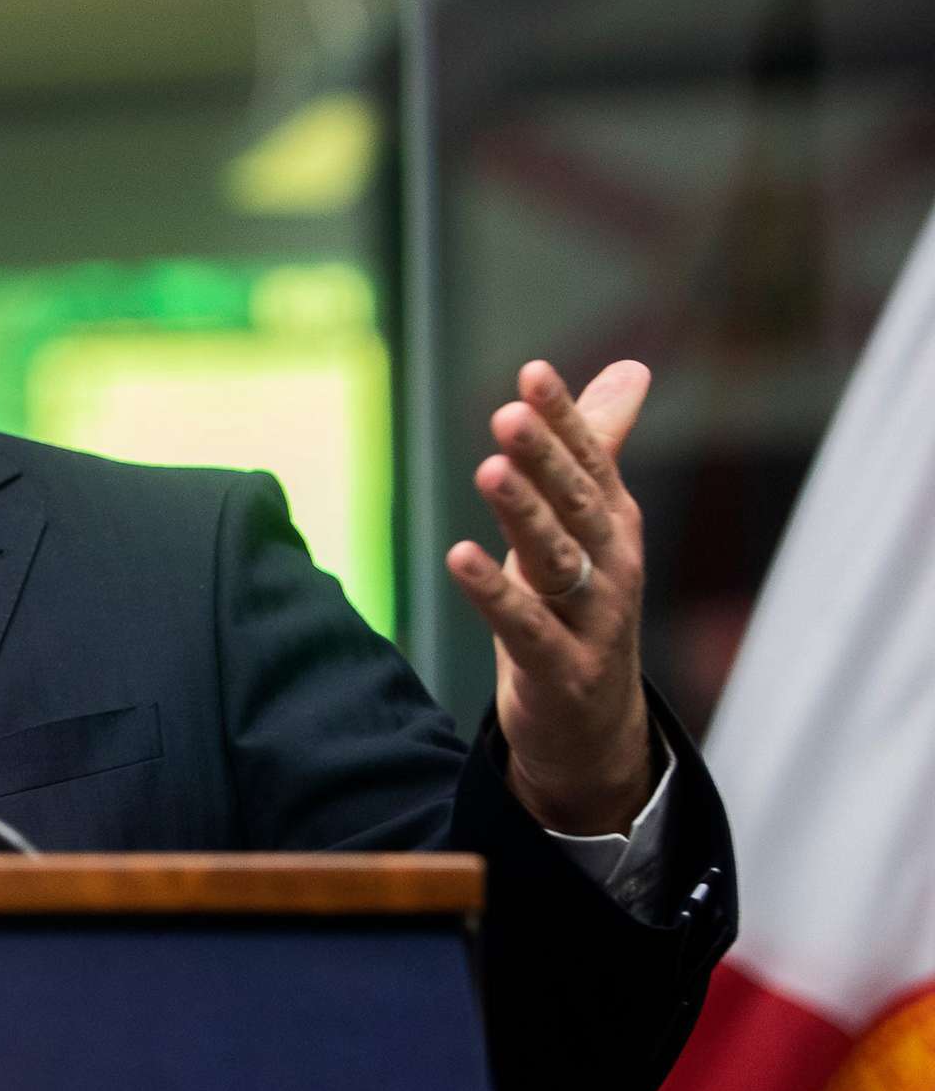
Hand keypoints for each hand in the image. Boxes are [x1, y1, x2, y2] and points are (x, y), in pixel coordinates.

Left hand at [444, 360, 655, 835]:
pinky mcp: (563, 670)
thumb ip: (598, 445)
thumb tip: (633, 367)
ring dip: (524, 516)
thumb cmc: (580, 603)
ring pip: (557, 561)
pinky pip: (527, 629)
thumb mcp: (587, 523)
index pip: (589, 460)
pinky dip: (495, 595)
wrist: (595, 722)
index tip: (533, 371)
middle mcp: (612, 564)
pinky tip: (458, 558)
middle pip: (577, 504)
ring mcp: (593, 620)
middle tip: (509, 414)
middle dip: (546, 458)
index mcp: (613, 522)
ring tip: (489, 469)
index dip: (563, 418)